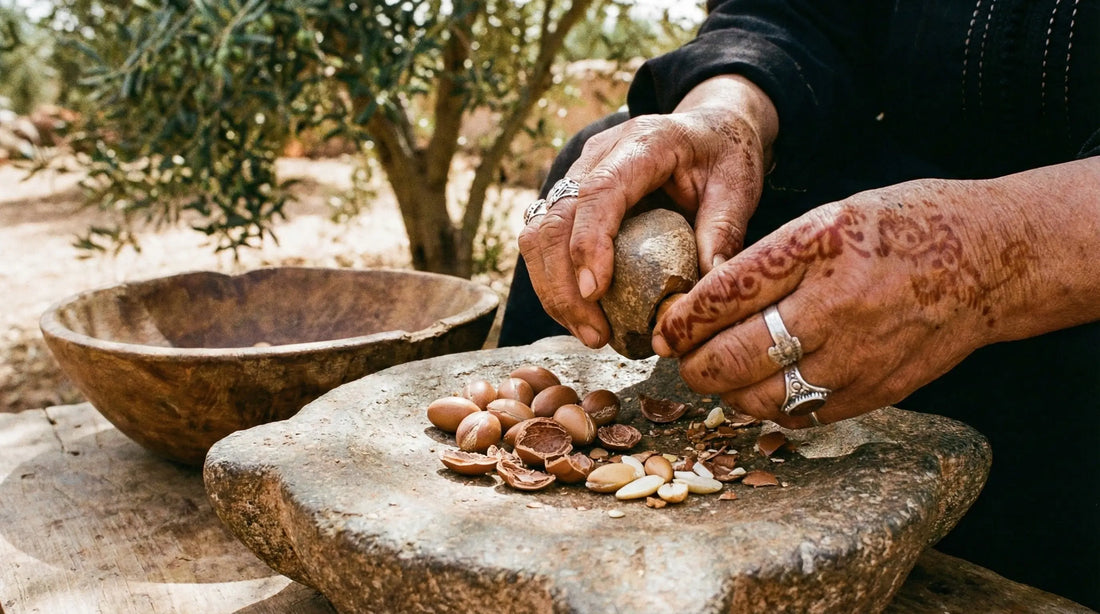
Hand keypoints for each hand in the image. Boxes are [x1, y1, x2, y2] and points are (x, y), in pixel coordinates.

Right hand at [517, 75, 777, 347]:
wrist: (709, 127)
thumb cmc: (724, 155)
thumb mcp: (739, 187)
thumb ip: (723, 233)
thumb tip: (702, 297)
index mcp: (644, 143)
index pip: (599, 191)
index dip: (589, 242)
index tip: (594, 292)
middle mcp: (598, 154)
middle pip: (555, 218)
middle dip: (564, 284)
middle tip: (596, 335)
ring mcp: (577, 174)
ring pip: (537, 231)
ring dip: (553, 289)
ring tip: (590, 334)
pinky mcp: (570, 196)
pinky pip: (544, 240)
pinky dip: (554, 281)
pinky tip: (581, 315)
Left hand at [652, 173, 1087, 427]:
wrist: (989, 261)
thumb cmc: (902, 228)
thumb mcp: (828, 219)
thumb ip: (767, 259)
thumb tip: (703, 303)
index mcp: (818, 250)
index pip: (725, 295)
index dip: (682, 319)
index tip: (665, 327)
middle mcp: (836, 309)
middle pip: (733, 359)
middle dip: (693, 363)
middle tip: (682, 355)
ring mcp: (857, 359)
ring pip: (760, 399)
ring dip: (726, 390)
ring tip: (720, 371)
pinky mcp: (873, 393)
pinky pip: (799, 415)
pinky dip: (770, 405)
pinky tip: (766, 384)